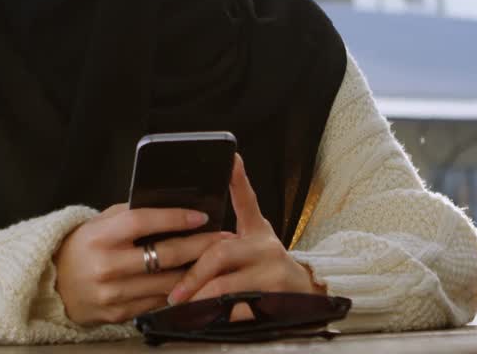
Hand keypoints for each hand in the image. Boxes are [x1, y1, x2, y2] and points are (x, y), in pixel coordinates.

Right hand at [54, 204, 235, 325]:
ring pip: (166, 283)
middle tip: (223, 238)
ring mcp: (112, 294)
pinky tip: (194, 282)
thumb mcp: (99, 224)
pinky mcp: (117, 315)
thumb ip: (130, 215)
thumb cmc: (83, 247)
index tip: (202, 216)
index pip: (143, 222)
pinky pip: (156, 302)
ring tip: (215, 260)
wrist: (52, 286)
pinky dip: (177, 291)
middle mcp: (105, 266)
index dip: (175, 218)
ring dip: (195, 272)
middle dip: (199, 246)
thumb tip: (172, 205)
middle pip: (163, 256)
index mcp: (99, 237)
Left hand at [168, 154, 325, 306]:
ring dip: (199, 297)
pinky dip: (217, 315)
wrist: (303, 293)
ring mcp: (272, 272)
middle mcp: (266, 247)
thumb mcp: (255, 236)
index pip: (247, 200)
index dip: (239, 179)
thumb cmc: (267, 264)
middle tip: (174, 291)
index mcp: (257, 230)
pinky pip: (238, 308)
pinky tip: (202, 318)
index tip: (231, 159)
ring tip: (180, 305)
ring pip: (226, 285)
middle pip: (222, 253)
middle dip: (193, 274)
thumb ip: (233, 221)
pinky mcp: (275, 298)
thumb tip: (216, 186)